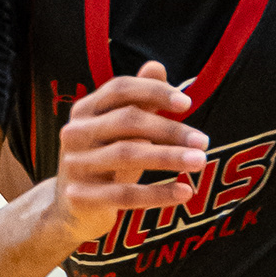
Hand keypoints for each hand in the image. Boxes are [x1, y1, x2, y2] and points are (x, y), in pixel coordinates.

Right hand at [45, 62, 206, 250]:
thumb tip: (156, 66)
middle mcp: (75, 132)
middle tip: (203, 141)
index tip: (187, 103)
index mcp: (85, 109)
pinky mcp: (81, 197)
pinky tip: (185, 192)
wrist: (72, 210)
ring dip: (169, 157)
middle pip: (126, 120)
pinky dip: (158, 193)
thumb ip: (139, 100)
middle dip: (169, 129)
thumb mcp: (121, 131)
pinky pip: (126, 194)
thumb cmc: (105, 162)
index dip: (154, 91)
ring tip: (200, 161)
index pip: (120, 89)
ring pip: (127, 154)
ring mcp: (75, 164)